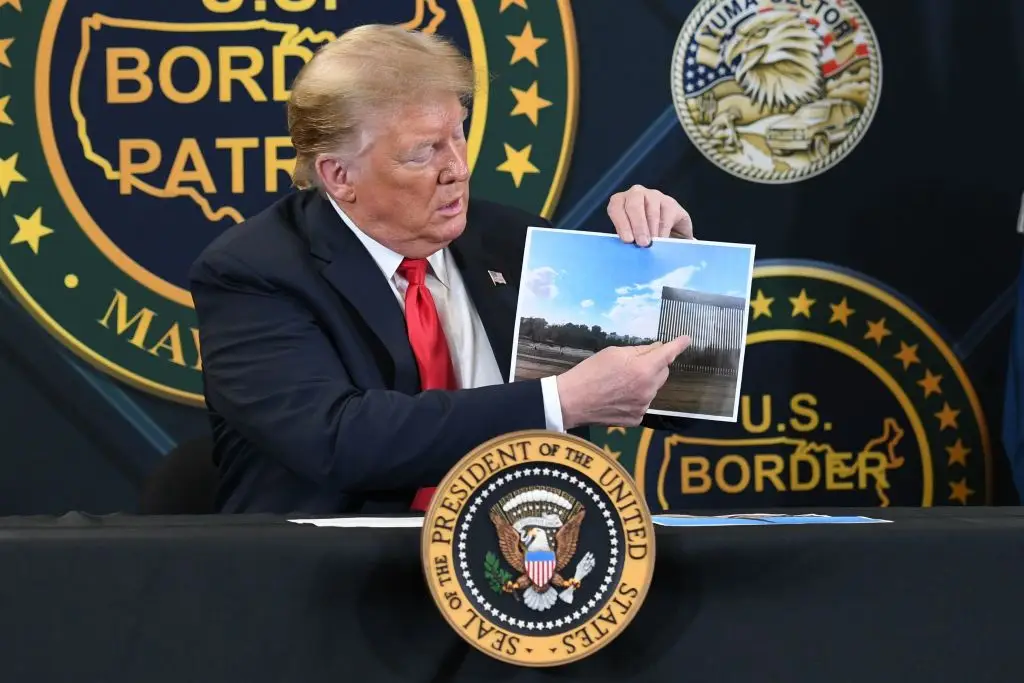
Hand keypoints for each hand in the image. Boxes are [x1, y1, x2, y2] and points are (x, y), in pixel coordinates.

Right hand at [555, 335, 691, 428]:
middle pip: (663, 372)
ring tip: (620, 383)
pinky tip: (618, 396)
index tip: (686, 340)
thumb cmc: (590, 372)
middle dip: (655, 365)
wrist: (571, 401)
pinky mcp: (636, 419)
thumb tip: (656, 348)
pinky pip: (643, 403)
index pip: (668, 354)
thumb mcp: (613, 353)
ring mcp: (643, 406)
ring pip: (653, 388)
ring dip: (645, 382)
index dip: (678, 345)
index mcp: (643, 370)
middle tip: (633, 363)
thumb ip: (639, 351)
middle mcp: (648, 390)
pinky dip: (636, 398)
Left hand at [606, 185, 693, 246]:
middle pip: (634, 206)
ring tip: (653, 243)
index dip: (621, 224)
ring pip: (651, 212)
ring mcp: (653, 196)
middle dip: (638, 226)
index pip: (615, 207)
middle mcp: (635, 194)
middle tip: (643, 243)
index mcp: (620, 201)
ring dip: (652, 230)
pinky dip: (663, 231)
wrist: (665, 229)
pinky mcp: (669, 202)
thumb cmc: (640, 232)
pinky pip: (666, 217)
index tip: (628, 240)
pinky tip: (662, 240)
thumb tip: (628, 246)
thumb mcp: (630, 233)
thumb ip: (627, 236)